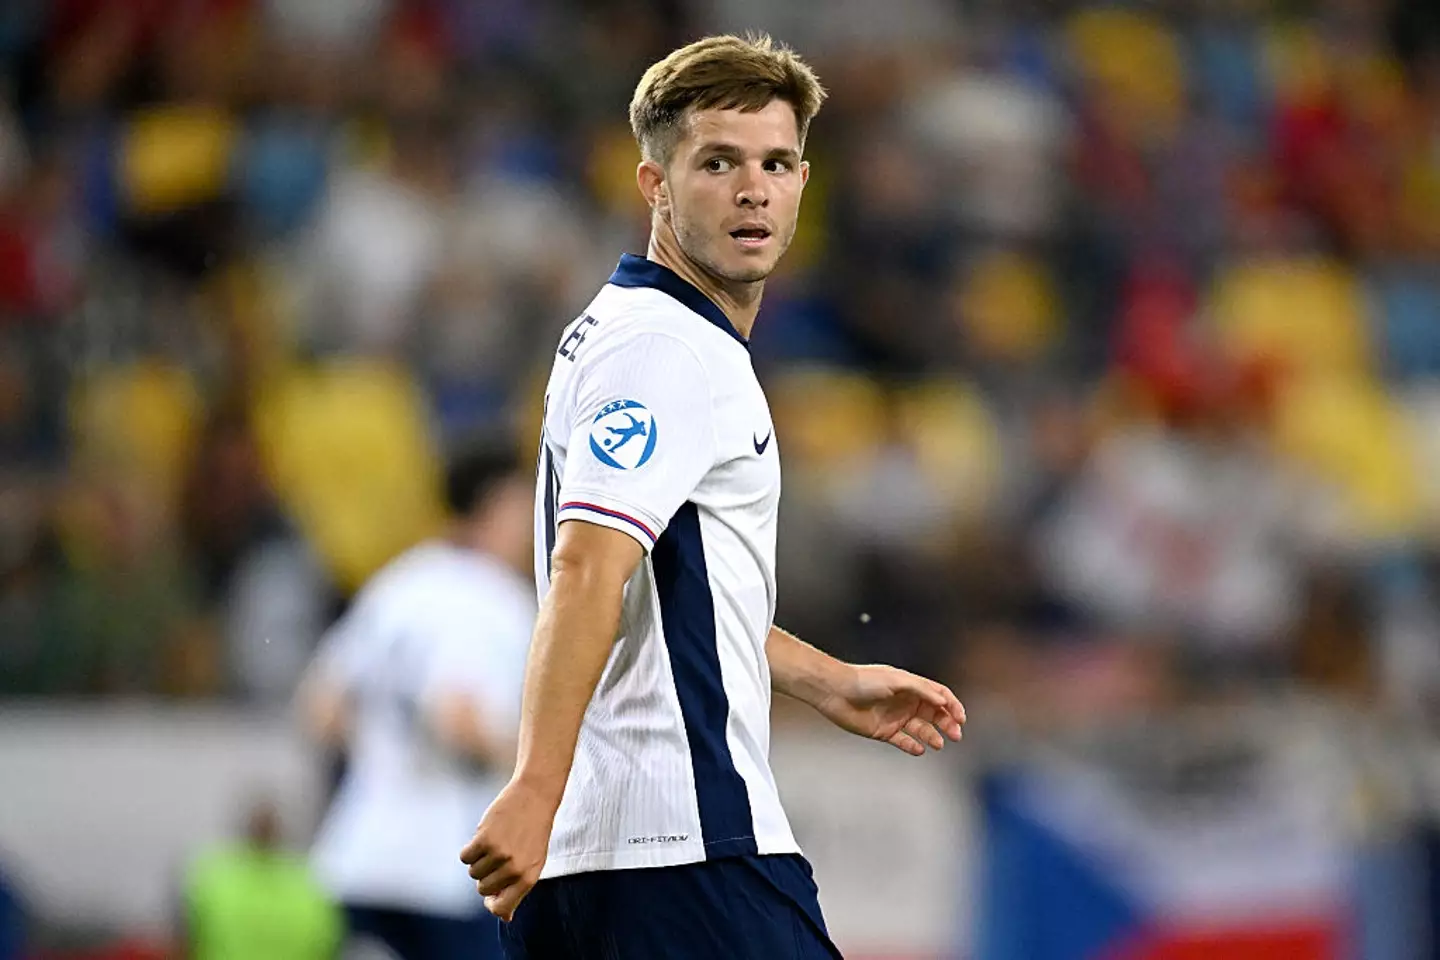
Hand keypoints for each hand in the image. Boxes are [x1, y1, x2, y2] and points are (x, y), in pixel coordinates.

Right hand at [459, 778, 559, 920]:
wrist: (535, 796)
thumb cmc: (533, 832)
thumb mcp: (534, 862)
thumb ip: (518, 889)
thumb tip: (505, 918)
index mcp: (528, 878)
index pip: (501, 907)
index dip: (492, 904)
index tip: (491, 896)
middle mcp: (513, 870)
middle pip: (483, 888)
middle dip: (486, 876)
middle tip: (498, 857)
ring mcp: (498, 855)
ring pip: (473, 872)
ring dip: (479, 860)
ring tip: (495, 843)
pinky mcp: (484, 839)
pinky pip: (465, 857)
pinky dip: (470, 849)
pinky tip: (483, 838)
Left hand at [815, 665, 965, 755]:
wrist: (835, 691)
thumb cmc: (864, 680)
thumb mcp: (896, 680)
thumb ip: (921, 690)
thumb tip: (943, 700)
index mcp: (911, 686)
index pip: (939, 695)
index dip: (952, 705)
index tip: (961, 718)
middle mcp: (905, 702)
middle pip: (934, 714)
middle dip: (947, 724)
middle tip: (955, 734)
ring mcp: (895, 717)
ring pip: (921, 729)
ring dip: (932, 736)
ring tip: (937, 743)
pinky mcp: (883, 731)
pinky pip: (903, 741)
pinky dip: (912, 746)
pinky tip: (919, 750)